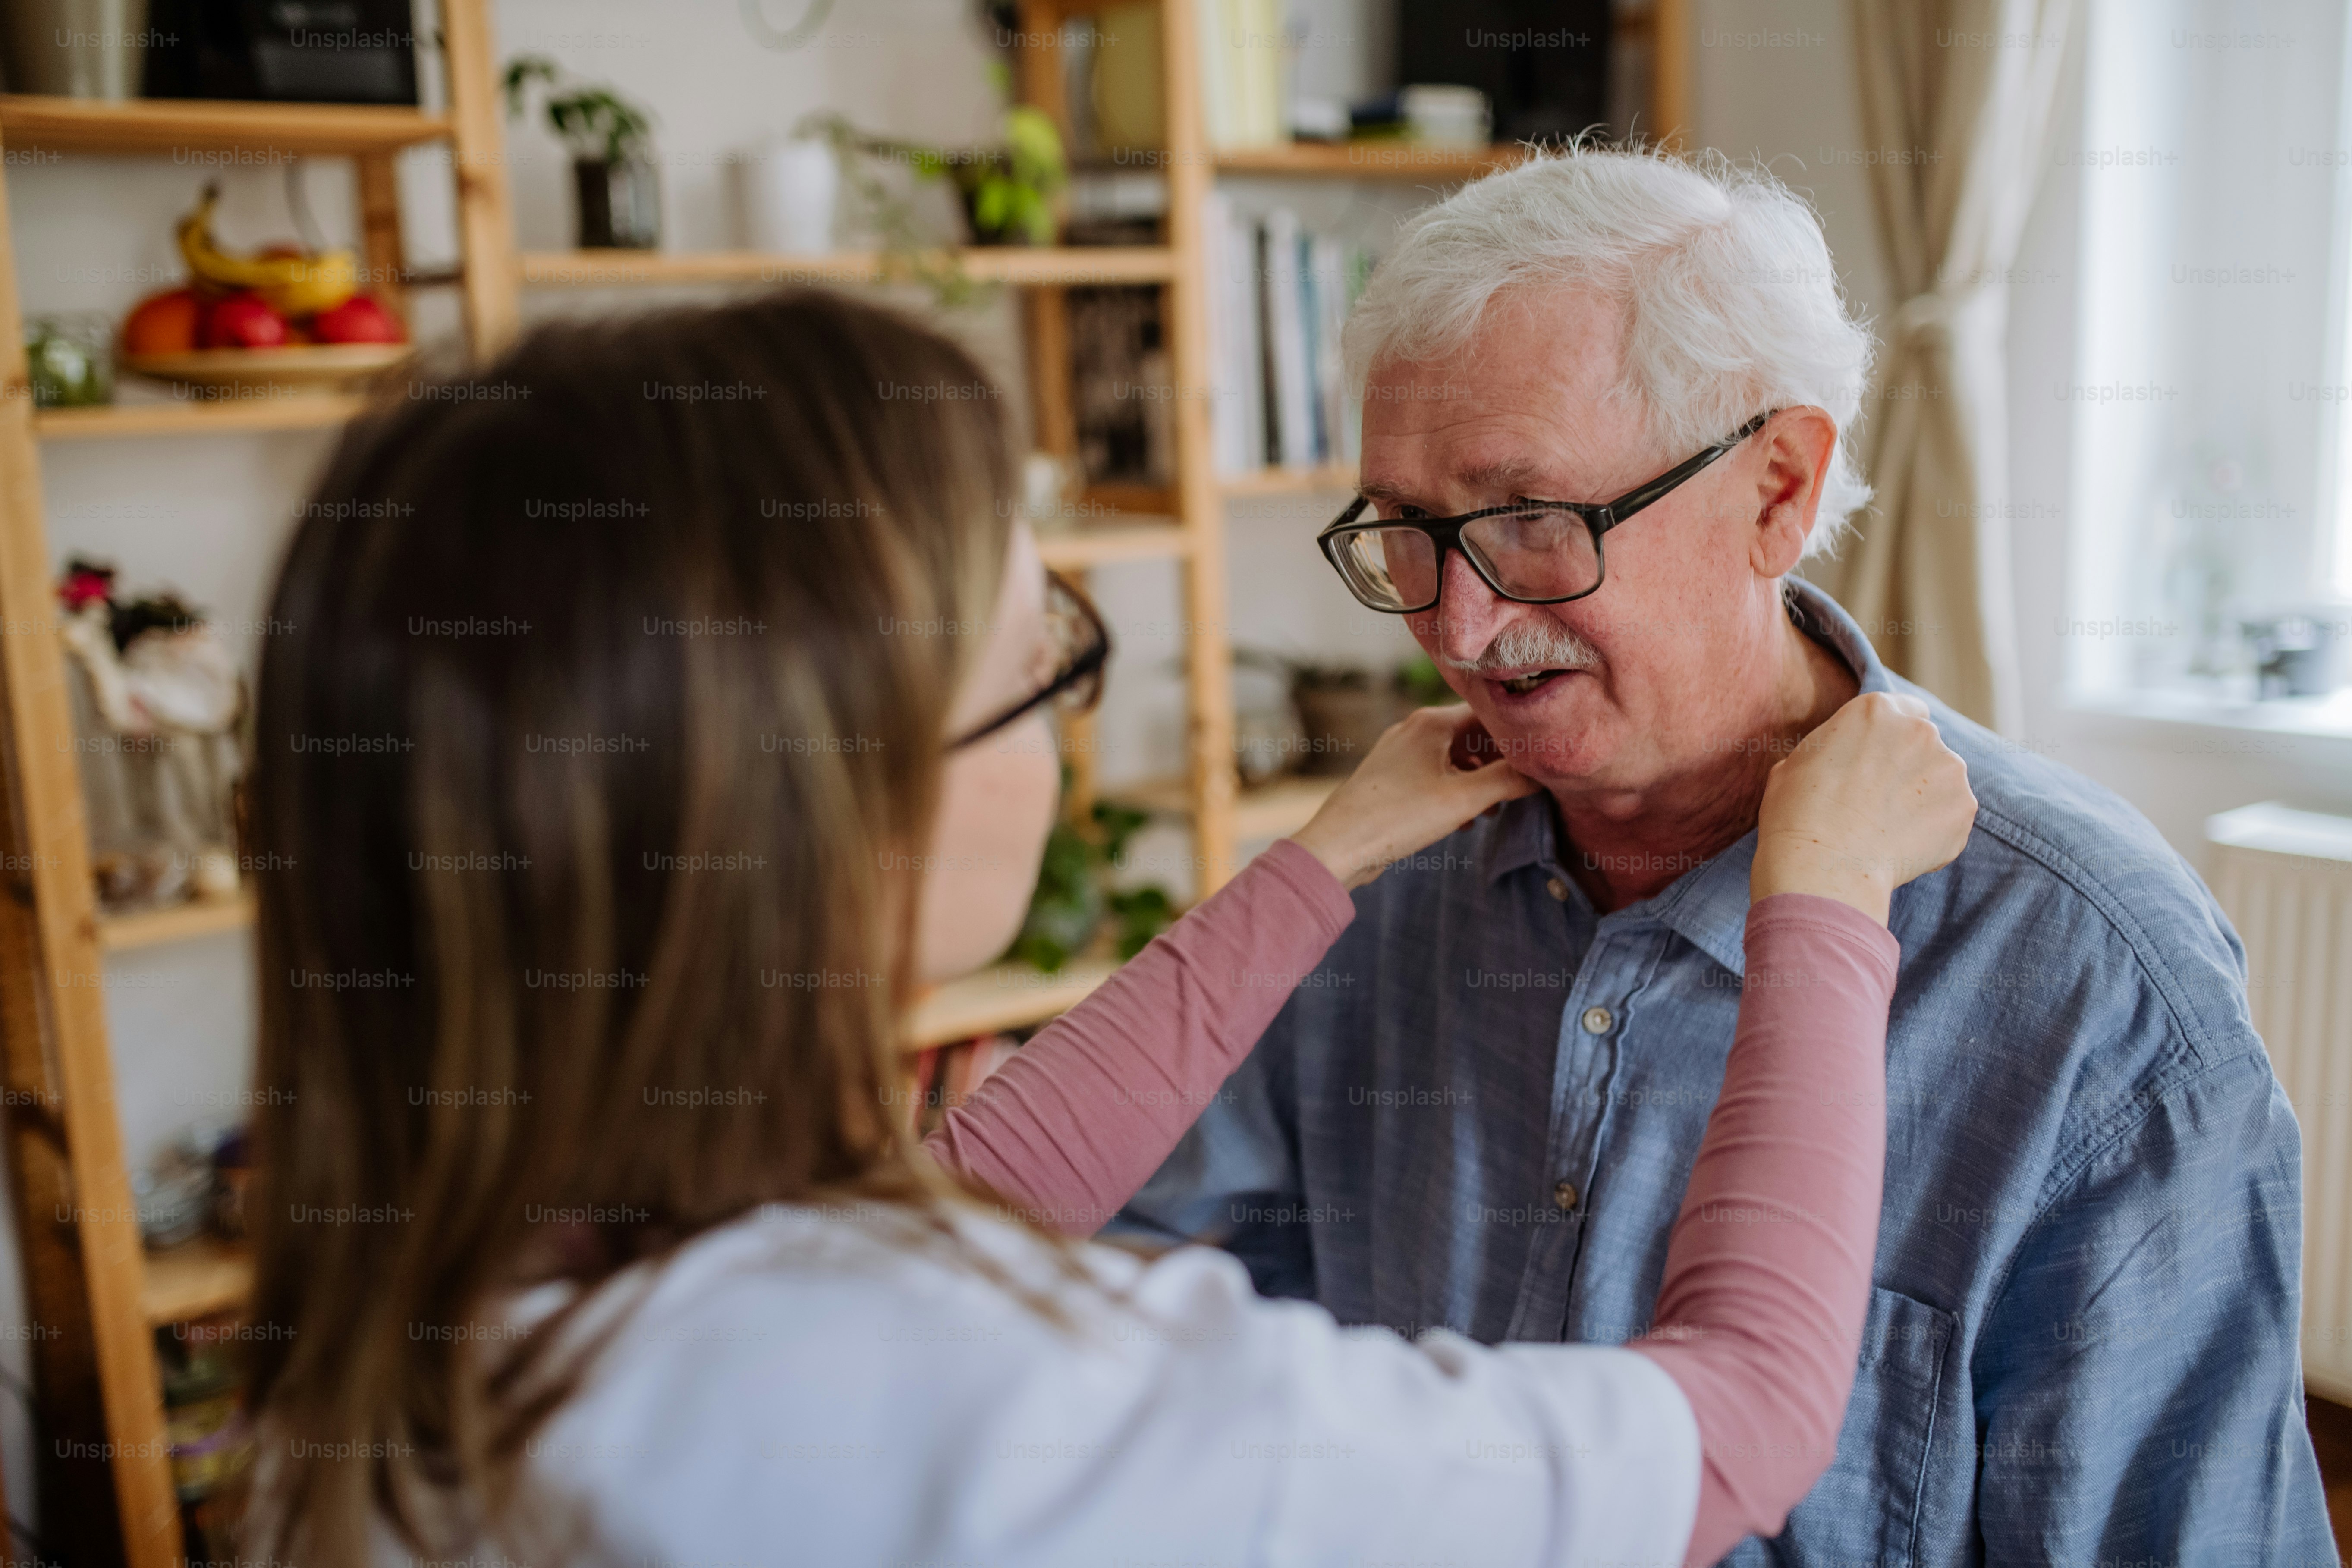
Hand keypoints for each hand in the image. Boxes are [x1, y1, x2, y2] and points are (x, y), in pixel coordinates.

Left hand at [1289, 706, 1540, 890]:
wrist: (1337, 846)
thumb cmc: (1397, 818)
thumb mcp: (1462, 800)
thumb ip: (1507, 781)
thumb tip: (1543, 770)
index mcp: (1431, 722)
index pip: (1489, 714)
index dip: (1517, 736)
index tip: (1539, 757)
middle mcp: (1414, 729)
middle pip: (1472, 735)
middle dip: (1498, 762)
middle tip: (1520, 788)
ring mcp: (1400, 753)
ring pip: (1454, 758)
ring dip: (1478, 781)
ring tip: (1494, 810)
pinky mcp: (1392, 778)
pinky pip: (1434, 776)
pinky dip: (1454, 792)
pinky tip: (1464, 821)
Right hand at [1751, 692, 1976, 925]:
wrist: (1822, 867)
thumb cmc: (1796, 814)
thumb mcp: (1797, 763)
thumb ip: (1832, 749)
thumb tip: (1836, 761)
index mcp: (1876, 710)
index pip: (1905, 710)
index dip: (1893, 737)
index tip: (1880, 760)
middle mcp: (1920, 730)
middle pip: (1926, 744)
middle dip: (1910, 767)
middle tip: (1879, 800)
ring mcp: (1949, 768)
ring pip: (1942, 779)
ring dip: (1925, 797)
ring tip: (1889, 828)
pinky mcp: (1963, 808)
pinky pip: (1952, 816)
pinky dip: (1935, 830)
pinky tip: (1902, 847)